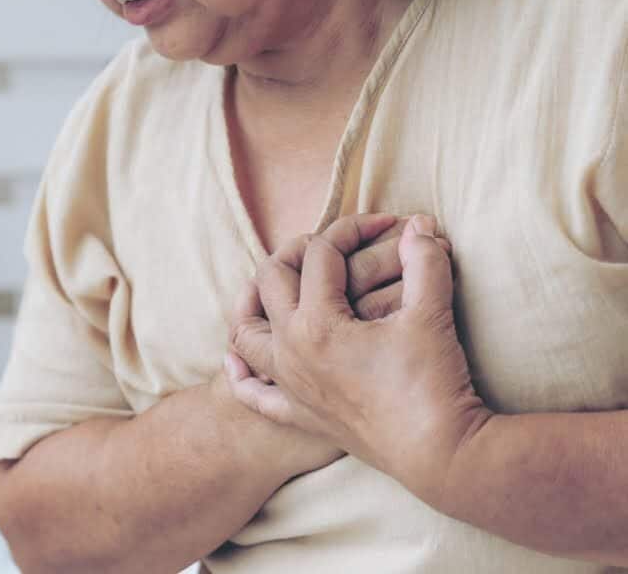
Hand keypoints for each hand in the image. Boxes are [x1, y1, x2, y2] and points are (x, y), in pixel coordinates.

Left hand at [227, 215, 491, 501]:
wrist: (440, 454)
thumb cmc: (434, 383)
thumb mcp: (432, 315)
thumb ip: (425, 262)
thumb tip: (420, 224)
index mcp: (316, 323)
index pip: (321, 255)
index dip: (352, 229)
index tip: (387, 224)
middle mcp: (290, 350)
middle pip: (271, 279)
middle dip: (297, 251)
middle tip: (333, 245)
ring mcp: (290, 385)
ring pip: (246, 333)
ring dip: (254, 303)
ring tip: (277, 286)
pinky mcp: (300, 415)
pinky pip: (254, 394)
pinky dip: (242, 373)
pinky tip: (238, 360)